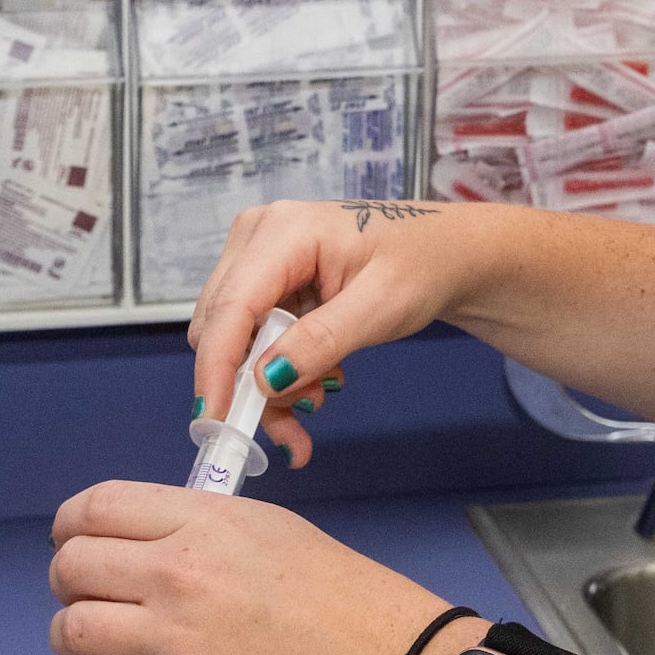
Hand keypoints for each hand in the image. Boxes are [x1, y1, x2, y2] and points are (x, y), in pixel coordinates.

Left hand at [47, 479, 475, 654]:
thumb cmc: (349, 602)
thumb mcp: (274, 533)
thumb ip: (205, 531)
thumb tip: (156, 545)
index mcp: (204, 521)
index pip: (98, 507)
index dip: (71, 525)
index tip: (72, 540)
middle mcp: (178, 572)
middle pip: (72, 565)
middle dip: (67, 581)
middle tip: (85, 596)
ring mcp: (174, 639)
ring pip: (72, 628)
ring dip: (72, 636)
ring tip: (93, 644)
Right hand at [189, 198, 493, 465]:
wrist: (440, 253)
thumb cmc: (420, 266)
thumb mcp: (381, 307)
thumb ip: (322, 341)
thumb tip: (265, 380)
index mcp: (283, 231)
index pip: (231, 307)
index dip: (216, 368)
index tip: (214, 421)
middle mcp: (255, 238)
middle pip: (222, 328)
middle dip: (252, 383)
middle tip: (300, 422)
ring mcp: (255, 257)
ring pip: (233, 341)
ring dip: (269, 384)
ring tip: (322, 395)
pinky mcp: (263, 280)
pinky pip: (250, 339)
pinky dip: (277, 372)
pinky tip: (317, 379)